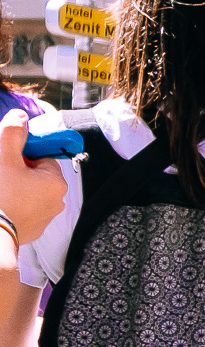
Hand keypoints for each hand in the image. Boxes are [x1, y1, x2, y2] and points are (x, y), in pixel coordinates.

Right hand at [0, 117, 67, 246]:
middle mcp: (57, 201)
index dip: (23, 155)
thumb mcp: (4, 157)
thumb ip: (14, 133)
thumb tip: (21, 116)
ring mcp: (45, 218)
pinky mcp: (32, 230)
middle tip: (1, 174)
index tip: (7, 158)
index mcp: (56, 182)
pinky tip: (1, 205)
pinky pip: (23, 210)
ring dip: (14, 188)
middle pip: (36, 176)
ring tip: (1, 190)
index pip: (42, 158)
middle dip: (18, 171)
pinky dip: (13, 205)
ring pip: (29, 193)